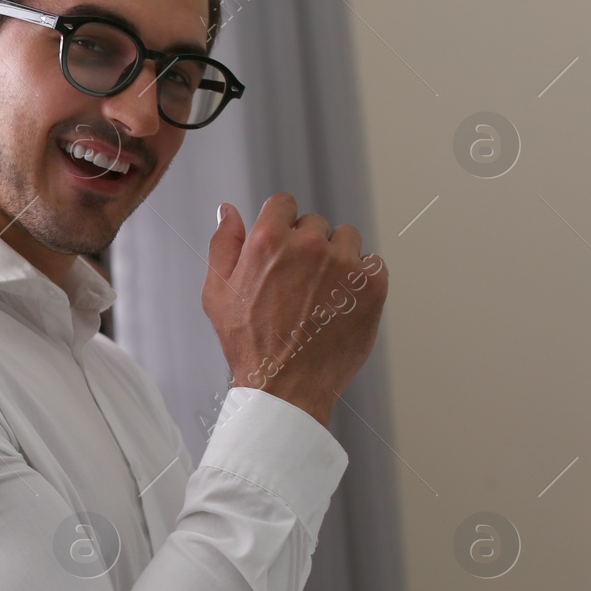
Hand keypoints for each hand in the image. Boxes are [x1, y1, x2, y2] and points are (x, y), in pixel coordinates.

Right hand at [206, 193, 388, 425]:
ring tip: (322, 293)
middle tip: (297, 284)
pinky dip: (362, 280)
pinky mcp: (372, 287)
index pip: (284, 203)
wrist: (284, 387)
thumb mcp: (217, 292)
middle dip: (307, 245)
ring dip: (337, 257)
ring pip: (347, 238)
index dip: (281, 224)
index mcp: (269, 241)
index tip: (282, 249)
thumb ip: (223, 244)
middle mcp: (309, 245)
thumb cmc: (247, 343)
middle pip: (315, 223)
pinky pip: (373, 264)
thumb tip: (228, 210)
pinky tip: (342, 303)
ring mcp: (344, 265)